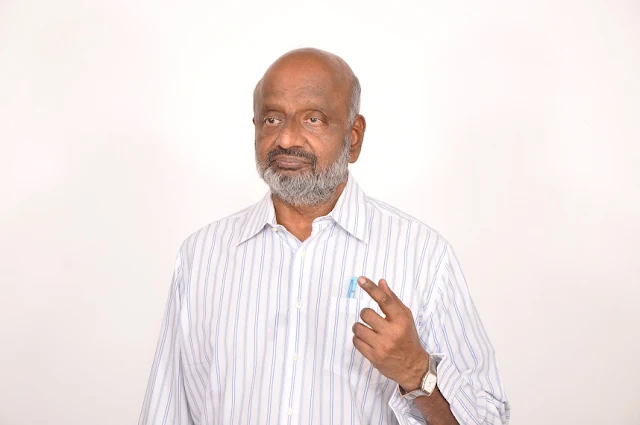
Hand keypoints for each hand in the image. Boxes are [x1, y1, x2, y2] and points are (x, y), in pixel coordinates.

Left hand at [352, 276, 428, 390]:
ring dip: (359, 327)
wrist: (413, 366)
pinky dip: (358, 339)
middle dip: (365, 314)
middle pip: (366, 314)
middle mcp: (392, 332)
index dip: (371, 288)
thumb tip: (380, 282)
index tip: (361, 280)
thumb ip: (392, 300)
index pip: (384, 300)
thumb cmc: (408, 338)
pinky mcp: (374, 357)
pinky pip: (356, 342)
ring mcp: (382, 346)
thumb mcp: (405, 317)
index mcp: (401, 320)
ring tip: (368, 331)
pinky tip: (367, 341)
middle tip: (370, 319)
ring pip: (358, 328)